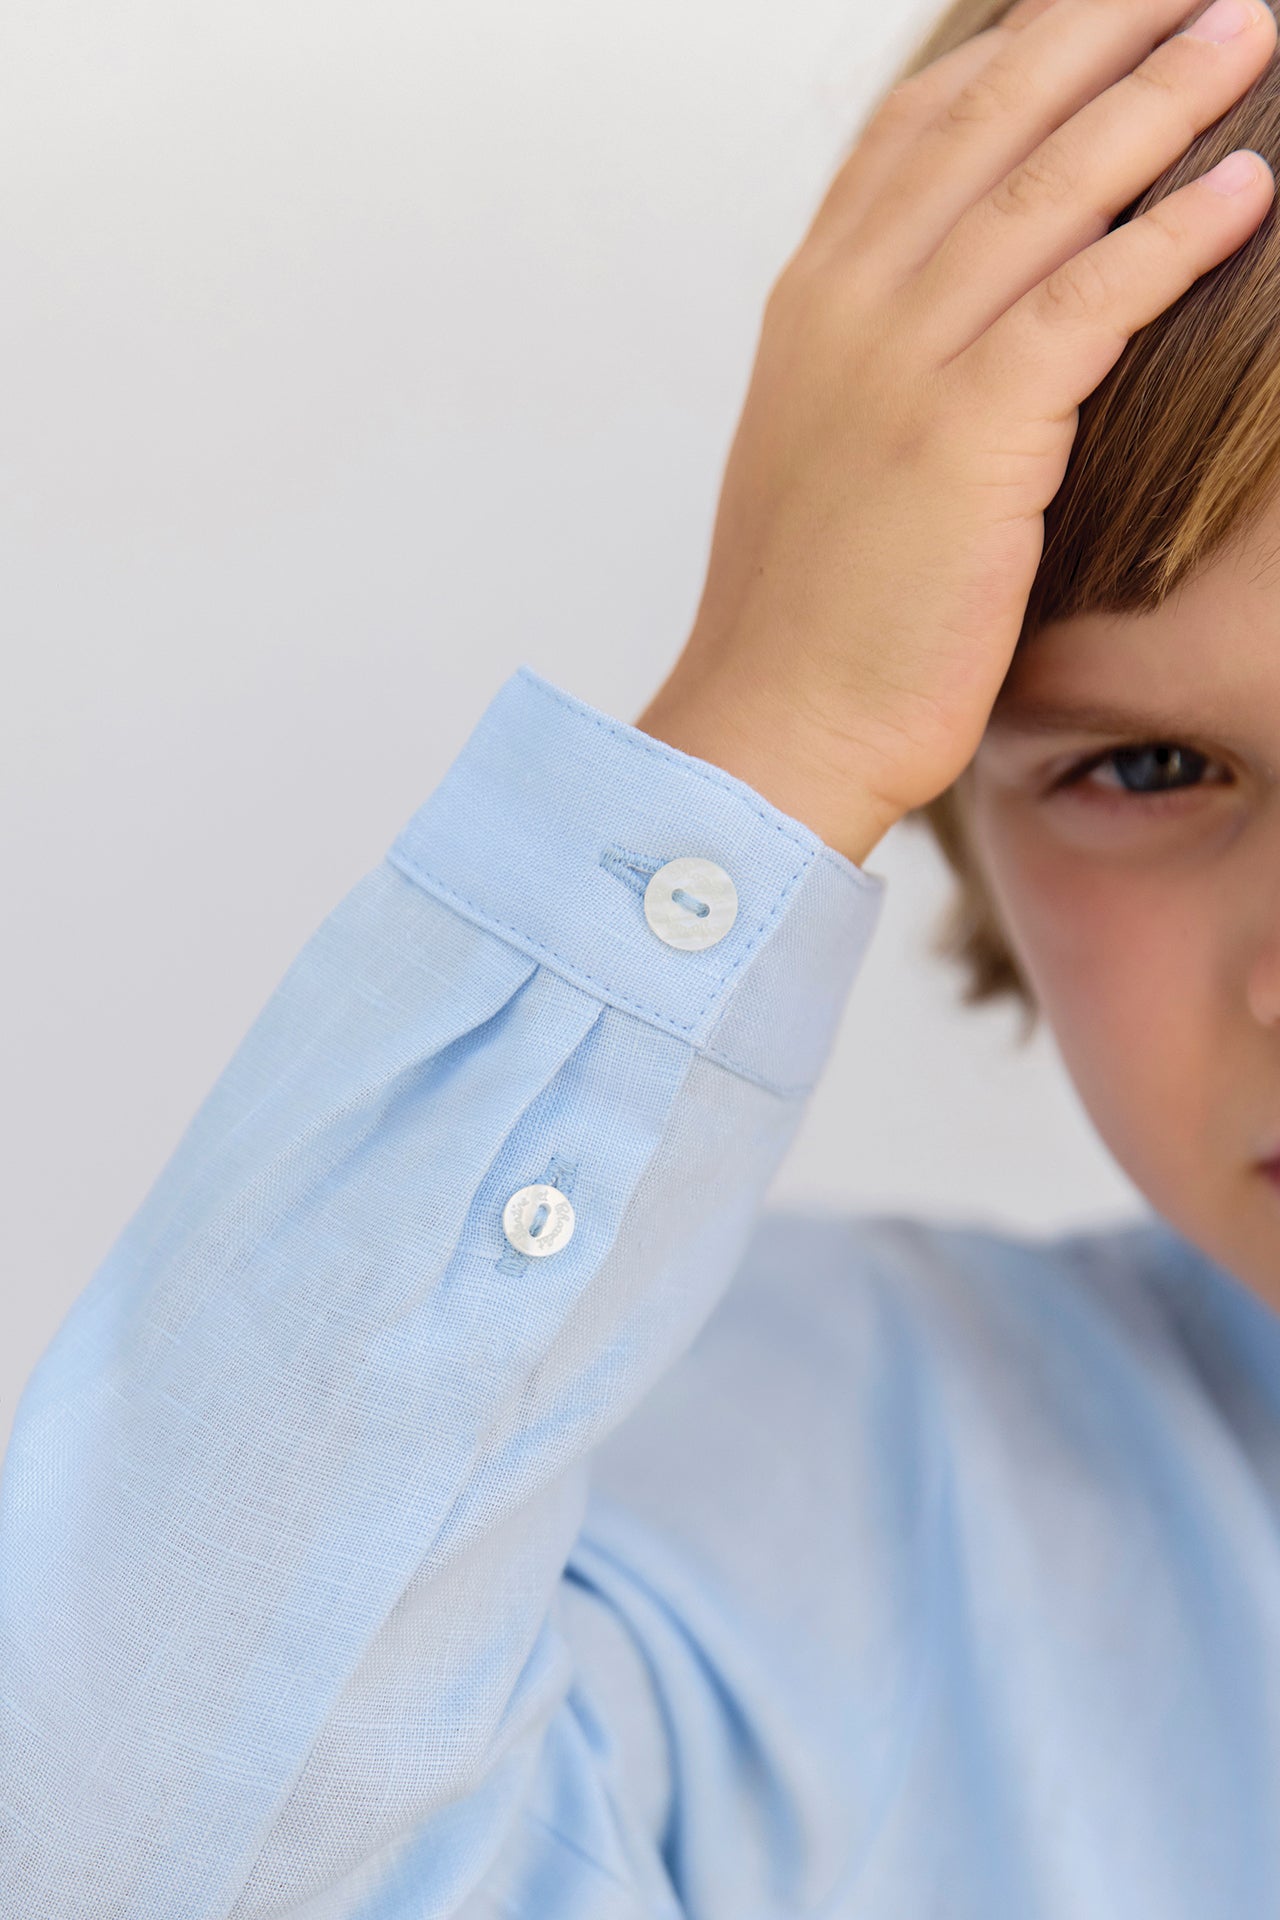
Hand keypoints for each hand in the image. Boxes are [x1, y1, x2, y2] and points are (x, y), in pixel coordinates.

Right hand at [636, 0, 1276, 863]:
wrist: (774, 725)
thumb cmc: (809, 619)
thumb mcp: (822, 460)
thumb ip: (874, 370)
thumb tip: (947, 341)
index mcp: (810, 308)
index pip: (915, 133)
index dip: (1011, 54)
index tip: (1086, 9)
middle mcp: (848, 308)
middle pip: (990, 120)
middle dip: (1101, 28)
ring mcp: (901, 362)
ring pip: (1051, 186)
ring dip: (1163, 95)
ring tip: (1247, 30)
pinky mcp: (966, 431)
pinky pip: (1093, 299)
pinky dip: (1177, 234)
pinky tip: (1248, 189)